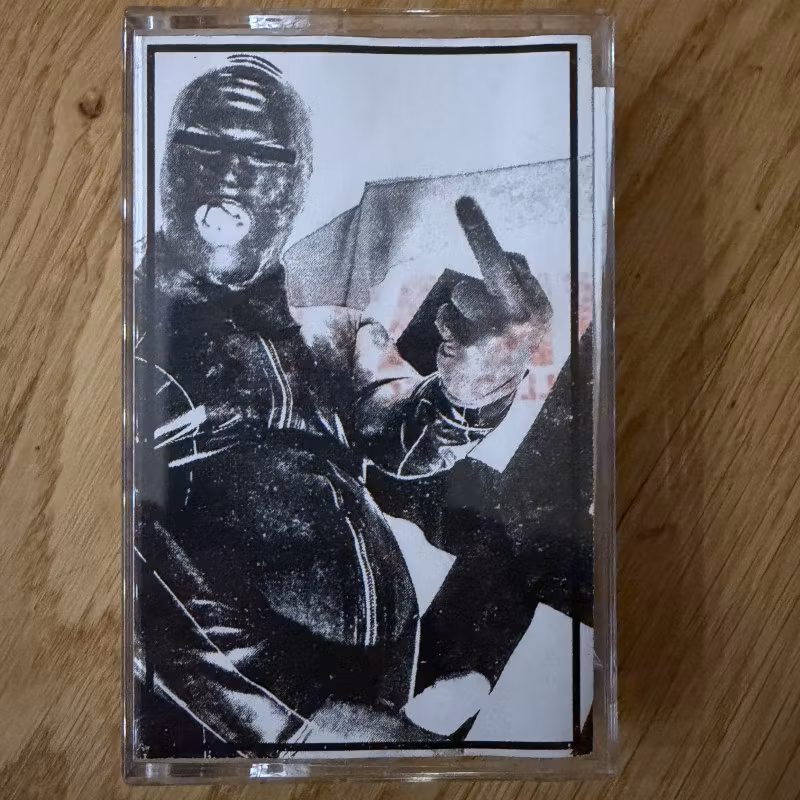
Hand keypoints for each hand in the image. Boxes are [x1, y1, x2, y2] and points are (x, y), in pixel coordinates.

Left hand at [435, 196, 552, 407]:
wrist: (487, 393)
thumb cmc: (502, 343)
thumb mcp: (523, 318)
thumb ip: (516, 286)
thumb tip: (507, 254)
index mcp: (538, 308)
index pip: (512, 263)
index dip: (485, 237)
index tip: (465, 204)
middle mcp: (522, 318)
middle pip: (495, 265)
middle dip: (480, 231)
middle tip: (463, 201)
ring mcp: (496, 333)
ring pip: (463, 292)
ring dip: (460, 307)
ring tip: (472, 330)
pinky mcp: (469, 345)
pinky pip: (446, 315)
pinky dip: (448, 325)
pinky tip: (460, 343)